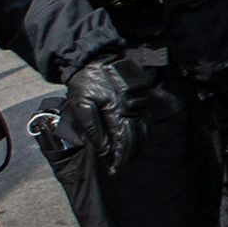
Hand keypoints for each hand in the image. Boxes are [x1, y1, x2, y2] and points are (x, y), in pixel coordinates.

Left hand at [62, 58, 137, 174]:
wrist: (95, 58)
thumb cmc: (85, 81)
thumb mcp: (80, 104)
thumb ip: (91, 128)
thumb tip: (102, 148)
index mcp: (115, 109)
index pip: (122, 140)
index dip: (118, 156)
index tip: (113, 168)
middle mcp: (131, 107)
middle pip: (136, 138)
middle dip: (128, 155)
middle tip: (118, 166)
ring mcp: (139, 101)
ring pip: (144, 130)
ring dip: (138, 146)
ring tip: (128, 157)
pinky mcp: (141, 97)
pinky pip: (147, 119)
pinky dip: (144, 133)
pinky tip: (137, 140)